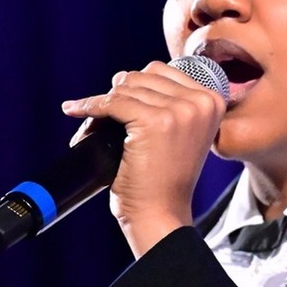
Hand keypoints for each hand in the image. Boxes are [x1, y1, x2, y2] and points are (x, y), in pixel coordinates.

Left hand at [62, 62, 226, 256]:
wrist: (161, 214)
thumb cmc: (165, 179)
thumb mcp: (179, 133)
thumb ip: (166, 102)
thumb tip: (122, 75)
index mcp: (212, 101)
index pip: (162, 72)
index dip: (136, 85)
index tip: (118, 100)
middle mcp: (200, 102)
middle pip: (143, 76)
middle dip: (120, 94)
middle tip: (106, 117)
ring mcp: (179, 111)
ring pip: (126, 88)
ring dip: (105, 103)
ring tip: (94, 124)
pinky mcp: (154, 122)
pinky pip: (112, 103)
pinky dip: (90, 106)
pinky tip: (75, 110)